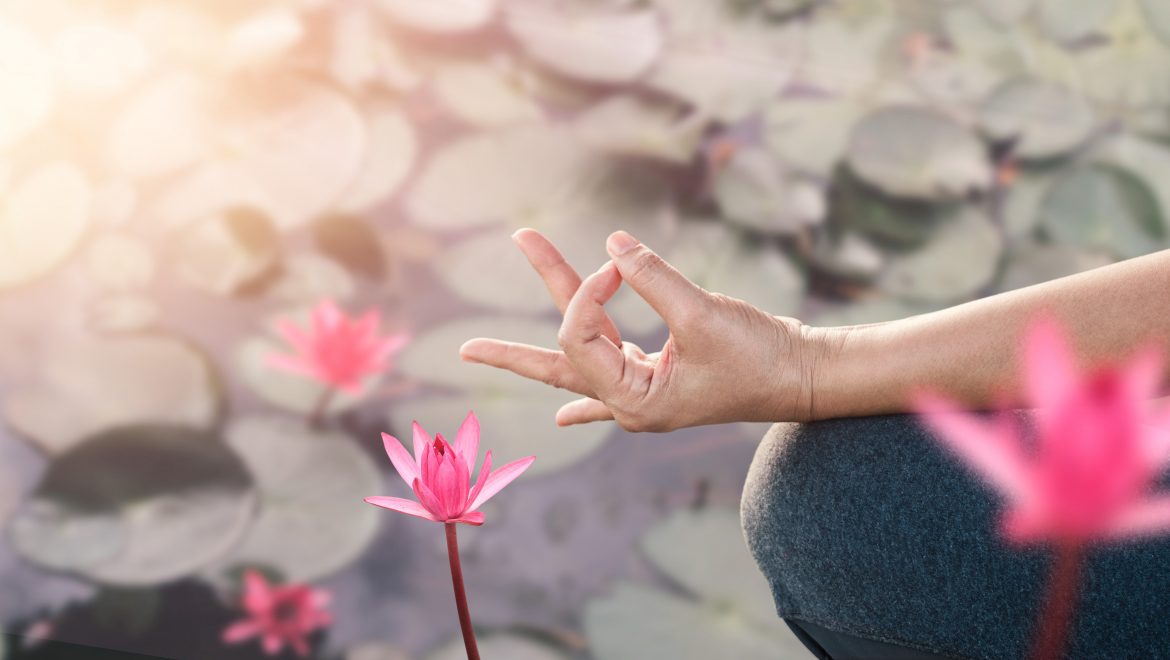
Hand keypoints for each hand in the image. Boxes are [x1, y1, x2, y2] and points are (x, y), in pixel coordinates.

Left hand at [459, 229, 823, 430]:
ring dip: (547, 337)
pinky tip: (560, 416)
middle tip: (462, 349)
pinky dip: (582, 393)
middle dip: (512, 351)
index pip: (581, 337)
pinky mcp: (657, 379)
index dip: (589, 291)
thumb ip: (653, 278)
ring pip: (582, 359)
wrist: (803, 376)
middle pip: (560, 362)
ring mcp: (641, 394)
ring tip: (484, 350)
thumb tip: (612, 245)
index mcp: (635, 400)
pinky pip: (608, 382)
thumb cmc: (759, 353)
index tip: (619, 263)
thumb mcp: (703, 313)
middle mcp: (629, 403)